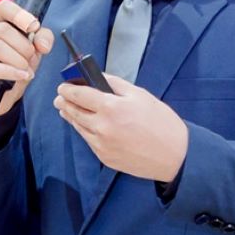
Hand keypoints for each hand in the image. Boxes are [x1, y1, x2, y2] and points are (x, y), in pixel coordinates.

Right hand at [0, 0, 54, 116]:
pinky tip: (20, 76)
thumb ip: (42, 40)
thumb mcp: (32, 52)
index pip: (4, 7)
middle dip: (24, 47)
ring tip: (26, 71)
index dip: (20, 15)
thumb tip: (42, 44)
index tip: (34, 28)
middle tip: (31, 60)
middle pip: (3, 30)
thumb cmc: (13, 67)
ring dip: (18, 61)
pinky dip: (9, 72)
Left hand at [53, 76, 188, 182]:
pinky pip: (88, 140)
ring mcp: (102, 145)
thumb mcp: (140, 95)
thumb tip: (96, 76)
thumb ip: (114, 84)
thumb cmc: (161, 122)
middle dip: (64, 103)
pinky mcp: (105, 157)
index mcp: (111, 108)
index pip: (79, 95)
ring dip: (70, 117)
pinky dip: (83, 130)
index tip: (62, 85)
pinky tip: (83, 125)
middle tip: (60, 97)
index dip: (67, 89)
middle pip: (74, 112)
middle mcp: (102, 127)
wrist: (175, 155)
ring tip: (65, 110)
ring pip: (78, 127)